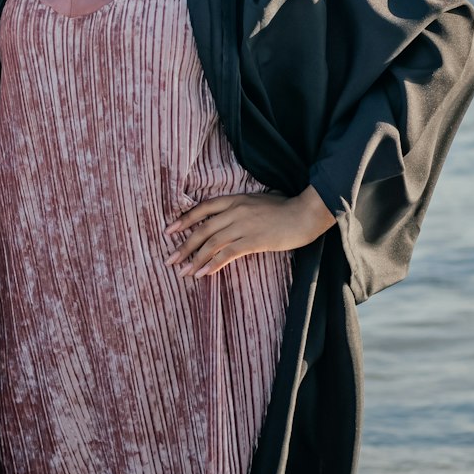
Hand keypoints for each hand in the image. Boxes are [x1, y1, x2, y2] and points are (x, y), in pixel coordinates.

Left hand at [163, 186, 336, 279]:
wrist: (304, 214)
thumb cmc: (284, 208)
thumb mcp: (258, 200)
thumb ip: (241, 207)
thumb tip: (227, 219)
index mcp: (235, 199)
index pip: (203, 208)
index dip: (184, 220)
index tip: (169, 231)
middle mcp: (235, 211)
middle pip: (203, 229)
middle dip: (184, 246)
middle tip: (170, 259)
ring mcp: (243, 226)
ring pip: (212, 244)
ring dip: (195, 259)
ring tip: (184, 272)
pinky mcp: (253, 241)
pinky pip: (227, 254)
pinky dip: (213, 264)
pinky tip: (203, 274)